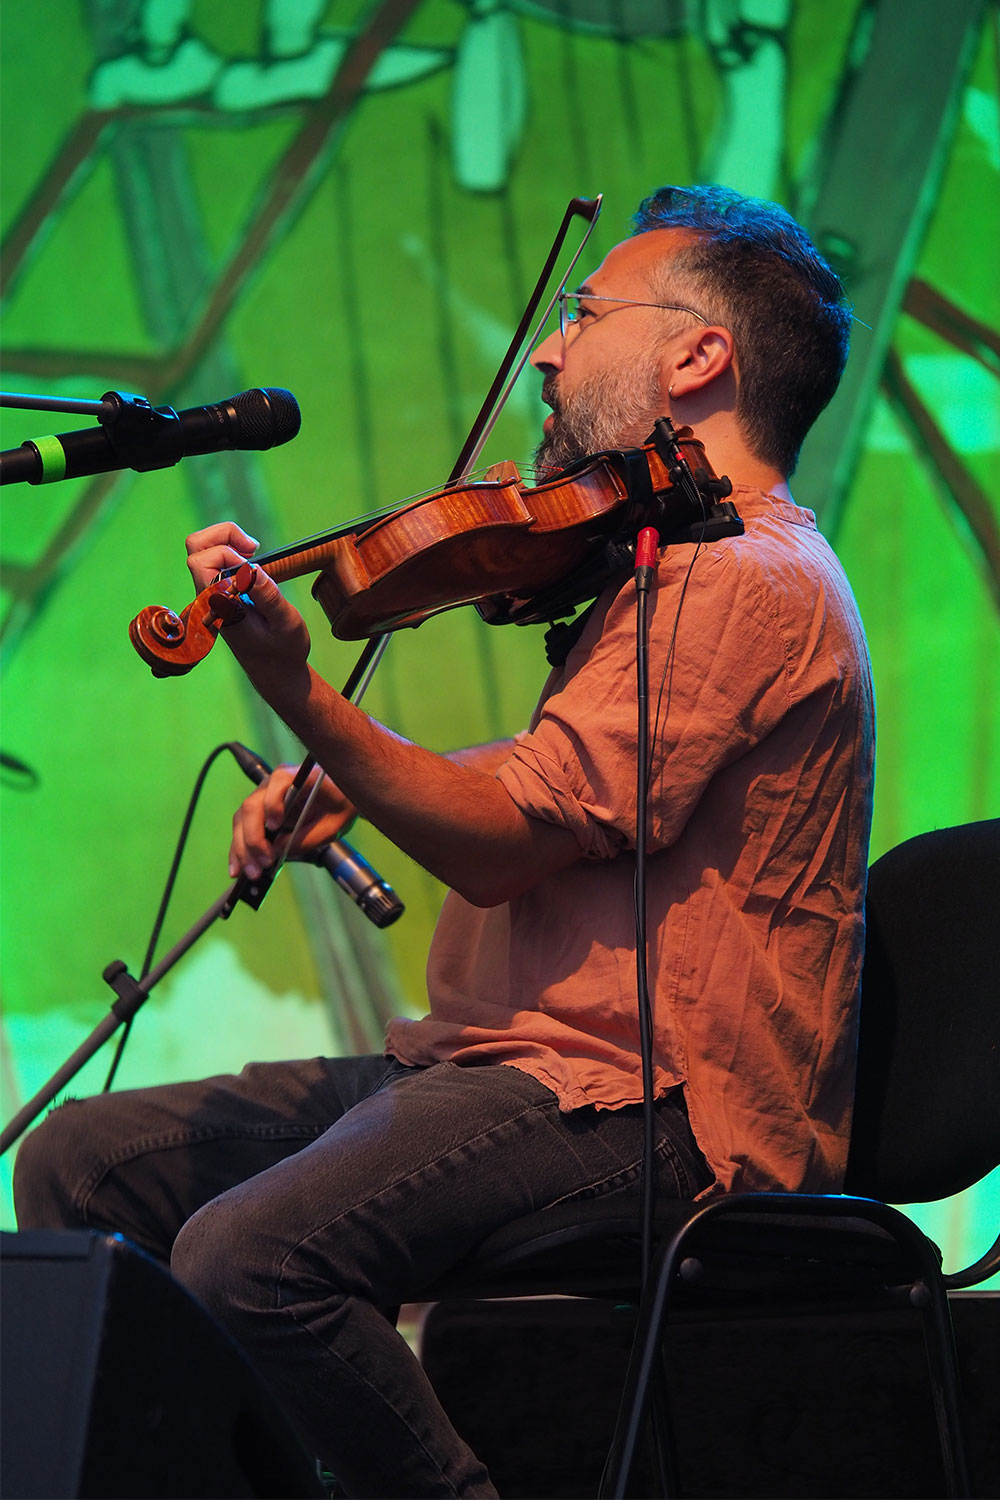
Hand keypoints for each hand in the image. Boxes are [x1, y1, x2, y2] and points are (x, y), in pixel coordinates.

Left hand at [184, 522, 310, 692]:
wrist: (277, 673)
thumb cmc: (284, 650)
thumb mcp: (285, 622)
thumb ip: (267, 596)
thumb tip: (251, 569)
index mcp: (218, 605)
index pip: (201, 561)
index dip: (227, 552)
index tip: (254, 563)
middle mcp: (208, 599)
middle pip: (194, 548)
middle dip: (222, 536)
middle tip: (253, 548)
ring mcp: (211, 596)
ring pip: (201, 552)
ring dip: (226, 542)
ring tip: (253, 551)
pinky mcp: (219, 596)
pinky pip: (214, 562)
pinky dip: (231, 552)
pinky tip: (251, 564)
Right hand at [229, 763, 355, 879]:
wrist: (339, 800)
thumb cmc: (339, 806)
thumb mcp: (333, 825)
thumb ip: (307, 837)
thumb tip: (275, 851)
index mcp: (299, 777)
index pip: (277, 783)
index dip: (272, 804)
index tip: (275, 827)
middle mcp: (274, 784)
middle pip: (252, 807)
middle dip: (253, 838)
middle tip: (263, 863)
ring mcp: (262, 797)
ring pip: (242, 820)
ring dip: (242, 849)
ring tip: (250, 873)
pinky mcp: (258, 813)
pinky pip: (242, 830)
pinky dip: (239, 850)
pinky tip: (238, 869)